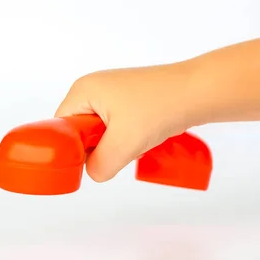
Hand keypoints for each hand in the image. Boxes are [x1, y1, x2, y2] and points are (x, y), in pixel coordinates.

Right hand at [55, 62, 200, 182]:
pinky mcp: (133, 100)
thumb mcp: (123, 144)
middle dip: (98, 147)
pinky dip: (129, 138)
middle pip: (81, 130)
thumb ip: (100, 165)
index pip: (61, 126)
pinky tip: (146, 138)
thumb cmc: (159, 108)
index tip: (93, 161)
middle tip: (120, 151)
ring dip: (117, 145)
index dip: (71, 148)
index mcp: (84, 89)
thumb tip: (94, 172)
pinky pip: (119, 127)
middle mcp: (96, 87)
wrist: (198, 91)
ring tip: (137, 141)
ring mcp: (115, 92)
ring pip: (103, 131)